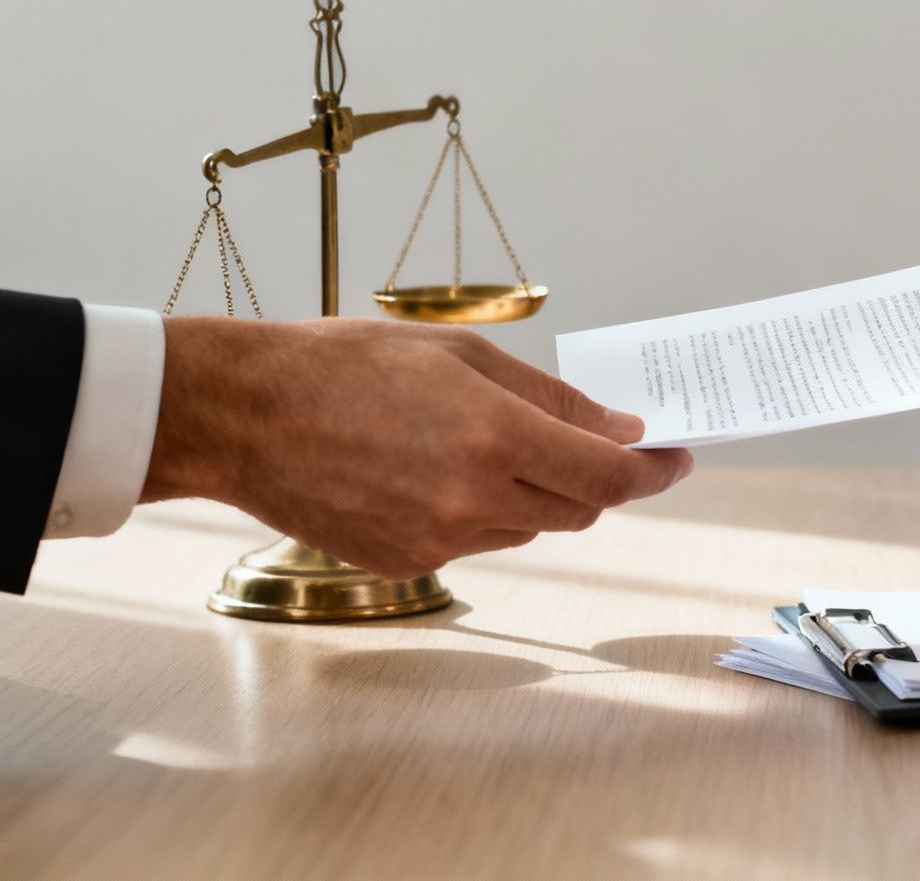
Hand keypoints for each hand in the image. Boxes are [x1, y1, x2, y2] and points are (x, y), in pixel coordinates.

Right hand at [142, 317, 692, 577]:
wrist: (242, 415)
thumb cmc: (343, 365)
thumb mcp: (458, 354)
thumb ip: (549, 398)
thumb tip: (619, 429)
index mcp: (492, 436)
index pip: (608, 476)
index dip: (654, 472)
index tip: (677, 458)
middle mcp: (471, 498)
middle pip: (578, 508)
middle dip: (597, 479)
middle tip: (599, 445)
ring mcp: (438, 541)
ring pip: (528, 526)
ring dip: (536, 493)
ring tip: (490, 443)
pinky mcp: (406, 564)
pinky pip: (476, 542)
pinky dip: (482, 511)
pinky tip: (440, 471)